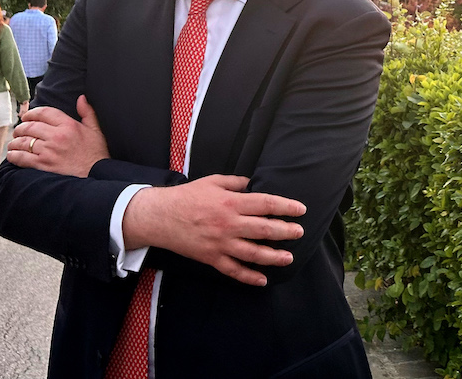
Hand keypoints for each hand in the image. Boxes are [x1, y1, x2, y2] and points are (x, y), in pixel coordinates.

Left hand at [5, 95, 108, 176]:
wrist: (97, 174)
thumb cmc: (96, 153)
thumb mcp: (95, 129)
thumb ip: (87, 112)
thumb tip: (81, 98)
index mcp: (68, 125)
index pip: (44, 113)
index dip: (31, 113)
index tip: (26, 117)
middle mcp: (57, 136)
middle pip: (30, 126)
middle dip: (20, 127)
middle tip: (18, 131)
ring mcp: (49, 151)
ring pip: (23, 142)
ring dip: (15, 142)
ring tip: (13, 143)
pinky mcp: (43, 165)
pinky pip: (22, 158)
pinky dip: (14, 155)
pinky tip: (12, 155)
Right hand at [123, 175, 306, 286]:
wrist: (161, 217)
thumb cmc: (187, 196)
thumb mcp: (212, 181)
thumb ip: (235, 182)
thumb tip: (252, 184)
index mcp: (230, 202)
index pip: (265, 204)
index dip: (285, 207)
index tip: (300, 210)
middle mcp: (228, 224)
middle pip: (264, 229)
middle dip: (285, 232)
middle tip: (299, 233)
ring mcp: (221, 243)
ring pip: (253, 253)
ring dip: (273, 257)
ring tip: (288, 257)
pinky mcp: (211, 258)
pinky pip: (233, 271)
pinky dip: (249, 277)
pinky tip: (262, 280)